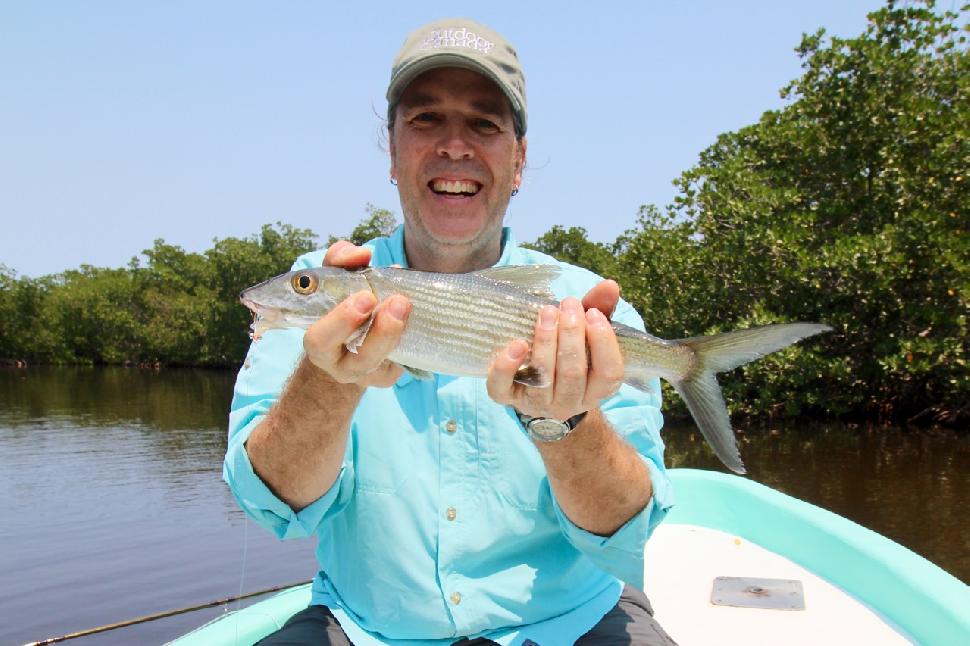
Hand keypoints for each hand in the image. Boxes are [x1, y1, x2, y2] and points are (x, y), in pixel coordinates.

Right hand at [302, 241, 410, 387]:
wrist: (349, 344)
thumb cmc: (342, 306)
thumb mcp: (336, 280)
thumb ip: (342, 261)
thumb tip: (362, 254)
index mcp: (319, 342)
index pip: (319, 340)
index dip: (341, 320)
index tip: (366, 296)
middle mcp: (338, 365)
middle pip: (357, 360)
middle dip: (376, 331)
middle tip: (392, 301)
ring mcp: (364, 374)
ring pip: (378, 362)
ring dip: (393, 332)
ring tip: (404, 304)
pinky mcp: (386, 377)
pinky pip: (400, 363)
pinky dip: (409, 338)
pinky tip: (415, 319)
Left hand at [486, 279, 623, 421]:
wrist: (536, 389)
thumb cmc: (569, 354)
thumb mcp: (587, 334)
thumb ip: (601, 310)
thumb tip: (610, 285)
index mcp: (596, 390)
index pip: (608, 374)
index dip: (603, 343)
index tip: (593, 313)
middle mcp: (570, 403)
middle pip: (573, 374)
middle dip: (571, 335)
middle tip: (568, 304)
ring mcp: (537, 404)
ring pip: (542, 379)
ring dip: (545, 342)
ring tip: (548, 312)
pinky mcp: (507, 399)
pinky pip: (502, 388)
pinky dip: (507, 366)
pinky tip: (516, 344)